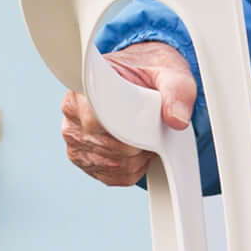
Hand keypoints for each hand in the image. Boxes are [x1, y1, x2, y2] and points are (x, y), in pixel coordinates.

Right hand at [59, 41, 194, 188]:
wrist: (139, 79)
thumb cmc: (150, 75)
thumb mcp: (171, 74)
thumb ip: (177, 92)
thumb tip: (176, 120)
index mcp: (87, 86)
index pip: (99, 120)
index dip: (128, 132)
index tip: (148, 132)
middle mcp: (73, 112)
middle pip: (107, 146)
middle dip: (138, 146)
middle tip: (153, 132)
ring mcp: (74, 137)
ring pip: (110, 165)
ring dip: (136, 160)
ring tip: (145, 140)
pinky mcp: (81, 157)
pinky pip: (108, 177)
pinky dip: (129, 172)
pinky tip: (137, 154)